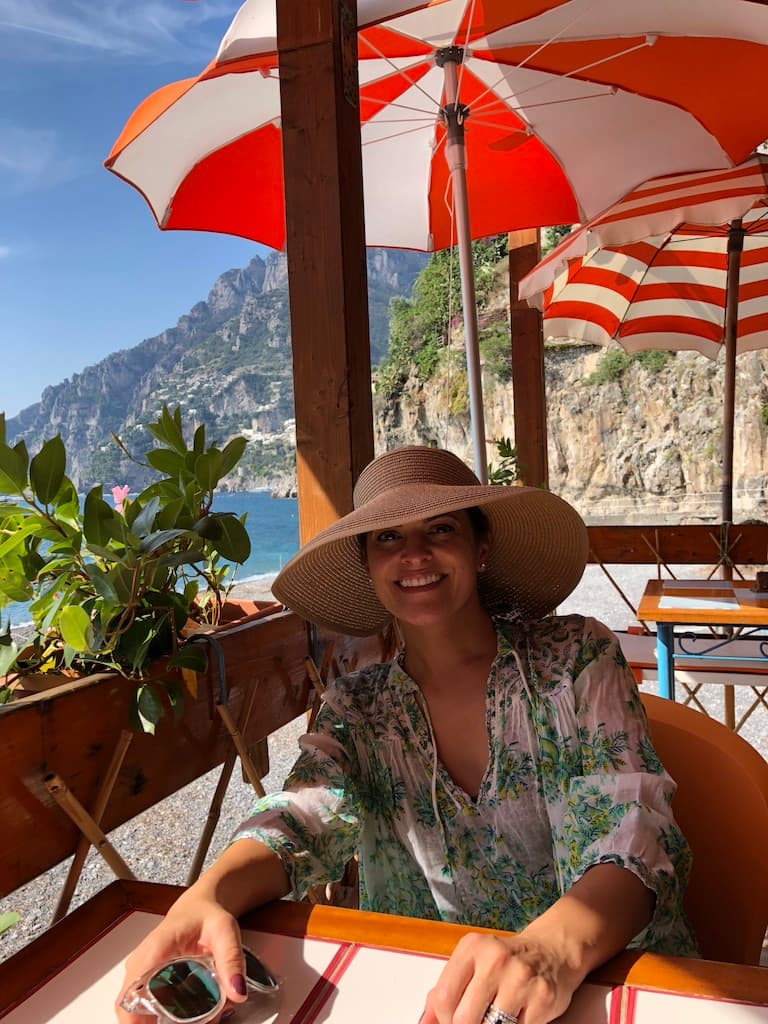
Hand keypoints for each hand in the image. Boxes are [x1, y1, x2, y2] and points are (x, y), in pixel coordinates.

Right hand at [115, 896, 246, 1022]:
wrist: (198, 907)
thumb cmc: (206, 915)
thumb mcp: (224, 931)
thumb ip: (232, 959)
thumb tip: (237, 992)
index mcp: (154, 951)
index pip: (130, 995)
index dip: (134, 1021)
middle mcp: (140, 964)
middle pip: (131, 1009)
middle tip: (188, 1023)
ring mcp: (139, 974)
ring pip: (136, 1010)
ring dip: (159, 1021)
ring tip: (194, 1019)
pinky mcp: (145, 981)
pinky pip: (144, 1006)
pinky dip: (161, 1016)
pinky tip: (187, 1018)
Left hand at [420, 931, 579, 1023]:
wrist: (552, 951)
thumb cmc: (505, 962)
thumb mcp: (471, 964)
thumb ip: (445, 991)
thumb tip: (423, 1022)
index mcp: (472, 947)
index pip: (443, 998)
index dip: (443, 1019)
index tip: (451, 1020)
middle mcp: (495, 959)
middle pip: (464, 1019)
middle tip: (475, 1021)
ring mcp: (520, 978)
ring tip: (493, 1017)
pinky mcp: (542, 998)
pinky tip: (515, 1017)